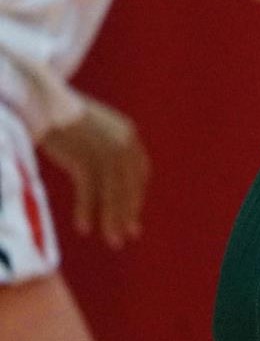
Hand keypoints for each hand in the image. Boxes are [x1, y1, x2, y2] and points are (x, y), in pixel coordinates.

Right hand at [38, 96, 147, 249]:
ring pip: (113, 192)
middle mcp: (122, 141)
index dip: (134, 196)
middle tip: (124, 237)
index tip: (131, 216)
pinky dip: (87, 209)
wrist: (40, 99)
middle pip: (128, 186)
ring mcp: (104, 149)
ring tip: (111, 240)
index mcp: (127, 134)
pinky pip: (89, 190)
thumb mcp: (92, 130)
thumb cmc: (60, 116)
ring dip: (111, 219)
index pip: (138, 173)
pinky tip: (83, 227)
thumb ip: (104, 149)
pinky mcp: (83, 156)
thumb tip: (108, 177)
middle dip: (126, 214)